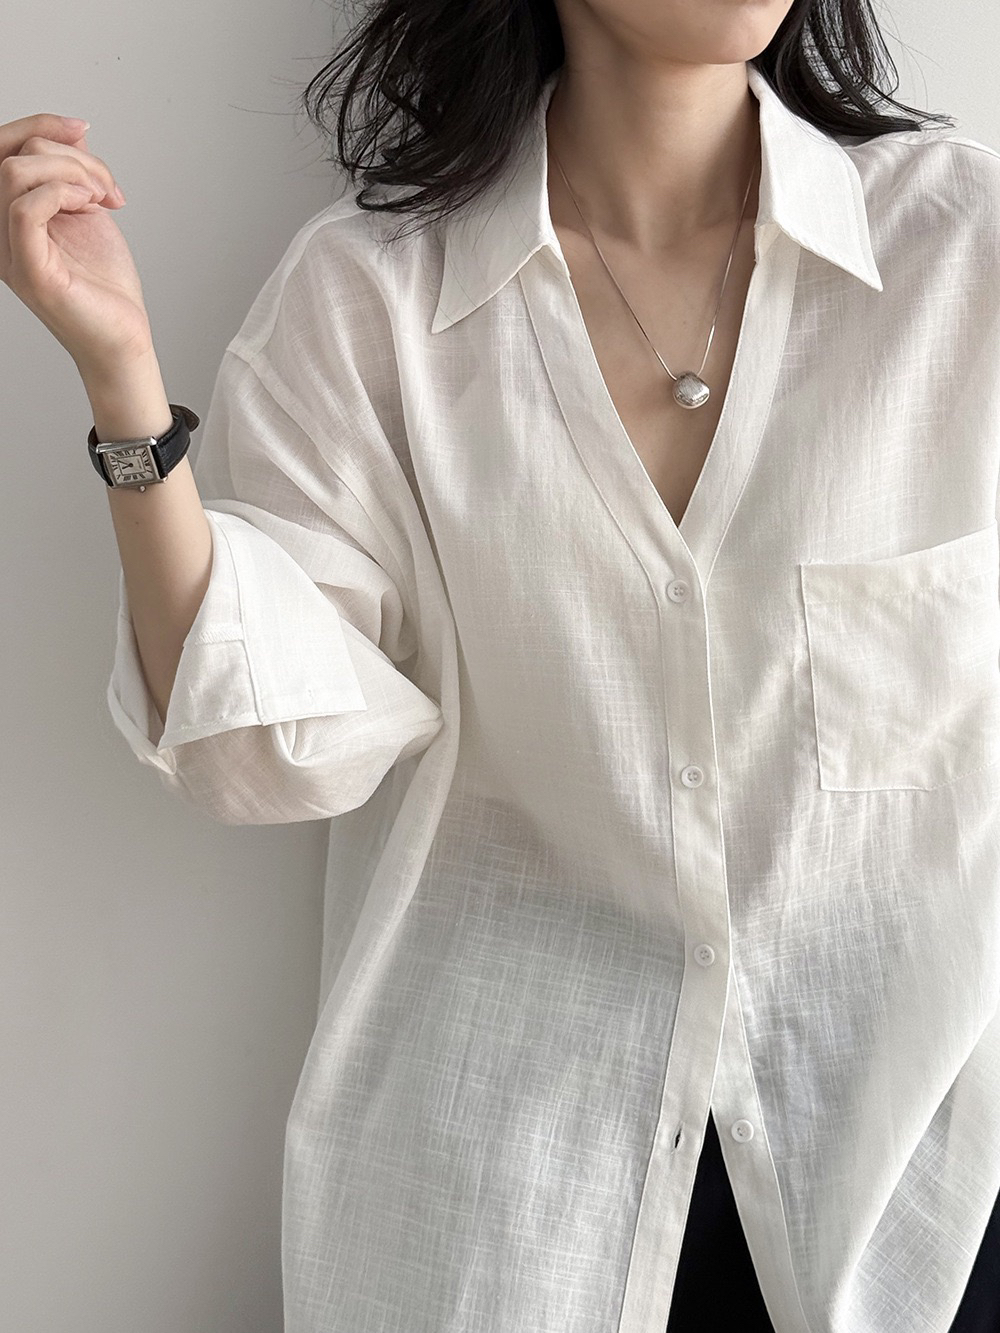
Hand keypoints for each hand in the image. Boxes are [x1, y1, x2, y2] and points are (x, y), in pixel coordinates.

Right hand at [0, 113, 155, 378]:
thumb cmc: (104, 285)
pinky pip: (25, 207)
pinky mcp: (30, 270)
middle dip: (66, 152)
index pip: (2, 151)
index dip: (38, 125)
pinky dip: (63, 192)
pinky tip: (90, 208)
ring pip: (15, 172)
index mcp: (8, 216)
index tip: (82, 129)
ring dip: (72, 172)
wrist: (123, 338)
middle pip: (8, 154)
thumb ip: (72, 174)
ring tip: (102, 199)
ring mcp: (9, 251)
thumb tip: (71, 133)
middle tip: (105, 186)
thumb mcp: (87, 212)